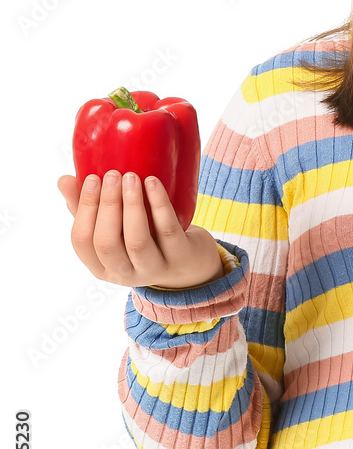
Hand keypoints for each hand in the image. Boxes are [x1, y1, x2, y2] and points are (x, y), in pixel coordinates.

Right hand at [58, 171, 223, 288]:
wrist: (192, 263)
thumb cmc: (147, 239)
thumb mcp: (117, 230)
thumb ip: (89, 209)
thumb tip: (64, 179)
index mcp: (102, 267)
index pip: (82, 242)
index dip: (84, 209)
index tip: (91, 178)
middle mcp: (125, 274)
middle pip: (107, 242)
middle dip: (107, 205)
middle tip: (112, 174)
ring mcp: (154, 268)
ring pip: (137, 240)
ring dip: (131, 205)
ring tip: (131, 176)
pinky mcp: (180, 257)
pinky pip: (166, 230)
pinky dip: (158, 204)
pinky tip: (153, 183)